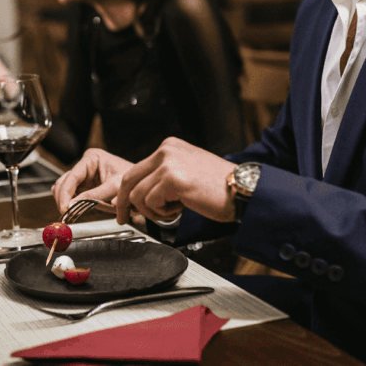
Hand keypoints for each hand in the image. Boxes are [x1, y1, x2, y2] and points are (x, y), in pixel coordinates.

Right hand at [52, 148, 132, 213]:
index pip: (72, 176)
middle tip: (66, 215)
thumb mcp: (114, 188)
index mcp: (92, 158)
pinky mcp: (84, 187)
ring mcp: (83, 176)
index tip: (65, 208)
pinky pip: (71, 195)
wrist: (141, 186)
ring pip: (63, 189)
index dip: (66, 193)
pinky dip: (70, 204)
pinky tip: (73, 211)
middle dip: (63, 199)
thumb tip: (73, 205)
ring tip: (69, 215)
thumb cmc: (132, 181)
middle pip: (64, 182)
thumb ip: (93, 196)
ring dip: (65, 202)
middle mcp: (85, 165)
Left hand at [115, 137, 236, 225]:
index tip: (122, 206)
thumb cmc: (219, 187)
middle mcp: (166, 151)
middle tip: (125, 218)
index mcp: (169, 147)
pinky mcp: (172, 179)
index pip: (135, 170)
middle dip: (124, 203)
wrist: (243, 190)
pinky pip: (151, 202)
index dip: (125, 192)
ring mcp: (168, 163)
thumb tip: (137, 194)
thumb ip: (162, 178)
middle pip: (128, 180)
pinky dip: (163, 213)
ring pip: (138, 195)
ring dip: (153, 211)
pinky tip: (181, 208)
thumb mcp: (186, 173)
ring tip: (174, 210)